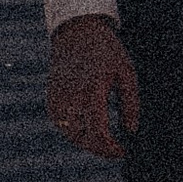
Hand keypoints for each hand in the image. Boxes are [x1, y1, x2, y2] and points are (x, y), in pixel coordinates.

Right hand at [47, 15, 139, 159]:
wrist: (77, 30)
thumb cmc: (106, 51)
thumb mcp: (126, 73)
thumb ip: (130, 104)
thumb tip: (131, 131)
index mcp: (92, 90)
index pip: (98, 133)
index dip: (110, 149)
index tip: (123, 151)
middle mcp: (71, 97)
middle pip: (83, 139)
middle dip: (100, 148)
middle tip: (115, 147)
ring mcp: (58, 98)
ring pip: (71, 134)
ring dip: (87, 141)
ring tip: (104, 136)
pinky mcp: (51, 99)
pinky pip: (61, 124)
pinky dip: (74, 130)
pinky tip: (87, 124)